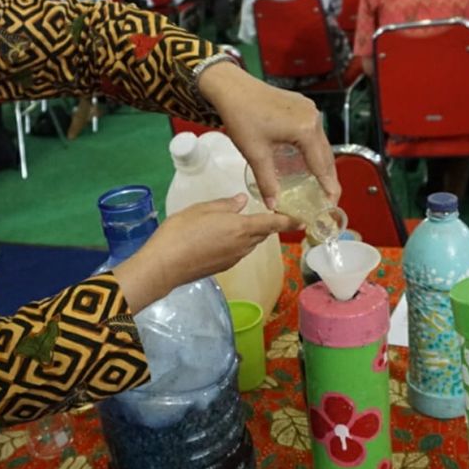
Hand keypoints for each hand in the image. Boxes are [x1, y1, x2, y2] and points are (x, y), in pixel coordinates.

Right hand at [112, 195, 294, 311]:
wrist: (165, 266)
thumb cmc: (181, 232)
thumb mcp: (201, 209)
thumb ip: (225, 205)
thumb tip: (242, 201)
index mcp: (241, 228)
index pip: (272, 223)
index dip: (288, 221)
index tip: (302, 219)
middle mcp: (242, 246)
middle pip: (261, 234)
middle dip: (266, 225)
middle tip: (265, 214)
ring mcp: (233, 259)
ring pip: (249, 244)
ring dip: (250, 235)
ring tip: (238, 224)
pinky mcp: (222, 267)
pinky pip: (237, 252)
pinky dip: (237, 243)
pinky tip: (221, 238)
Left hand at [197, 61, 339, 210]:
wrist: (231, 88)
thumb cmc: (242, 116)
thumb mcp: (255, 154)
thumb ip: (267, 182)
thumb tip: (273, 205)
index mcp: (306, 129)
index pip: (322, 165)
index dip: (329, 186)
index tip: (332, 202)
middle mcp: (313, 117)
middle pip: (326, 154)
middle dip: (328, 177)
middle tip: (327, 198)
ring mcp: (308, 109)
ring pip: (320, 143)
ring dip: (321, 163)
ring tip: (319, 183)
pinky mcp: (301, 105)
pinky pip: (313, 131)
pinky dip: (312, 148)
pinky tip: (307, 159)